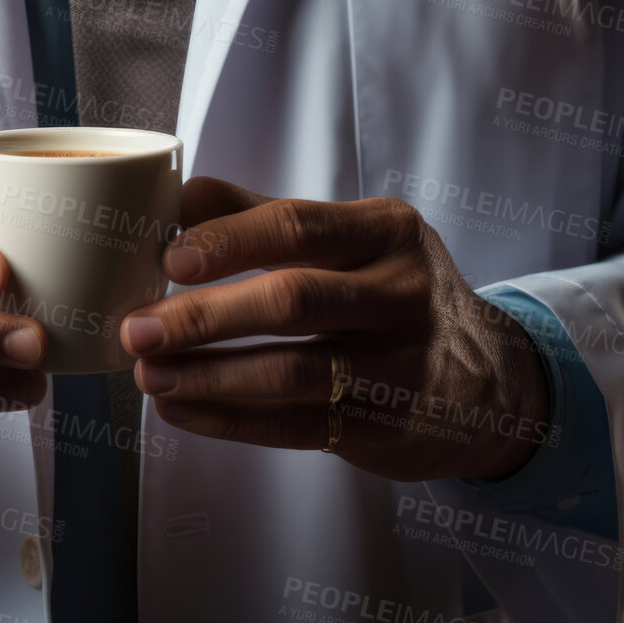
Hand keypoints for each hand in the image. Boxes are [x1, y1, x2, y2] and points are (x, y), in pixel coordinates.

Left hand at [120, 178, 550, 480]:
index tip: (167, 257)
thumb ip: (264, 215)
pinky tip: (182, 410)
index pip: (298, 226)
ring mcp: (400, 365)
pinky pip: (296, 426)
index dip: (227, 240)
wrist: (487, 381)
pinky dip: (230, 421)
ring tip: (149, 376)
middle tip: (136, 330)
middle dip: (203, 317)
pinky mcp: (387, 426)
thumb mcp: (353, 238)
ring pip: (291, 372)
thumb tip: (178, 196)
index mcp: (386, 231)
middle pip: (292, 300)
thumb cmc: (392, 294)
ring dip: (209, 376)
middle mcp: (401, 293)